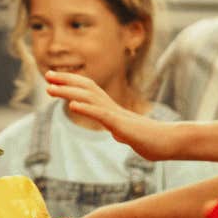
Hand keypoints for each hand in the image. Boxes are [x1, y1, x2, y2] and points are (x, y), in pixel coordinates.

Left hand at [44, 71, 176, 159]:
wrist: (170, 143)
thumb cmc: (152, 141)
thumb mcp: (129, 135)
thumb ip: (120, 131)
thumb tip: (116, 132)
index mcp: (112, 110)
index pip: (89, 91)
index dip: (71, 83)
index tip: (54, 80)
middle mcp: (112, 108)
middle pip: (86, 88)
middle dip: (65, 81)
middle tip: (46, 75)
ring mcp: (117, 115)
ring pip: (89, 98)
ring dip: (68, 92)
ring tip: (50, 88)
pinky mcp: (121, 125)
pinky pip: (102, 115)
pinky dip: (86, 108)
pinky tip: (72, 105)